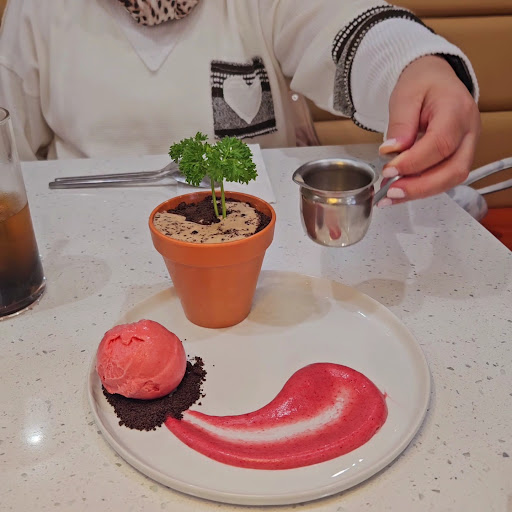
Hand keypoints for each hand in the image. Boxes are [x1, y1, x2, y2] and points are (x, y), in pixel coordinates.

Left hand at [378, 55, 480, 205]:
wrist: (435, 80)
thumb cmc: (422, 84)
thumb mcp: (404, 96)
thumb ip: (399, 124)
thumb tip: (392, 151)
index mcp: (456, 109)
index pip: (440, 143)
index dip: (414, 162)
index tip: (389, 170)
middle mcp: (469, 131)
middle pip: (453, 169)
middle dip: (420, 187)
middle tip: (390, 193)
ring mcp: (468, 145)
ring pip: (451, 178)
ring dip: (420, 191)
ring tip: (390, 196)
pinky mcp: (459, 156)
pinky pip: (445, 177)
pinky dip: (422, 188)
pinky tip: (400, 190)